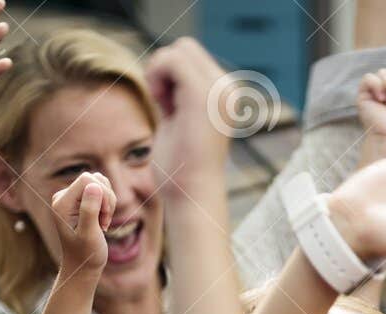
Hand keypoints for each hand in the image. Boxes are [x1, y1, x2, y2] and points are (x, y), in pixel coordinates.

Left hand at [49, 171, 113, 276]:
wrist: (81, 265)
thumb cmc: (86, 254)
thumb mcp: (89, 235)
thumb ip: (89, 210)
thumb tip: (93, 185)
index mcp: (61, 203)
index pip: (87, 180)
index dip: (102, 195)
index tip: (103, 217)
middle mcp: (63, 196)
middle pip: (95, 179)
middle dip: (107, 199)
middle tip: (104, 221)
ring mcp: (71, 197)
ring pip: (99, 182)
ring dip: (108, 201)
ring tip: (103, 221)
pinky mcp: (80, 199)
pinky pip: (100, 188)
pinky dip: (107, 203)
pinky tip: (102, 219)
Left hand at [146, 37, 231, 200]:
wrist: (191, 195)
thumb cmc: (181, 167)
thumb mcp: (181, 119)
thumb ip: (178, 94)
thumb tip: (163, 68)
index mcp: (226, 95)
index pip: (191, 55)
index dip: (171, 75)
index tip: (170, 107)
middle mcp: (228, 89)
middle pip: (184, 47)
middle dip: (164, 70)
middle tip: (165, 106)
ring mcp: (219, 91)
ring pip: (178, 50)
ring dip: (159, 74)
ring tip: (165, 109)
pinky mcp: (204, 95)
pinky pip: (171, 60)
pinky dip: (157, 76)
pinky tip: (161, 105)